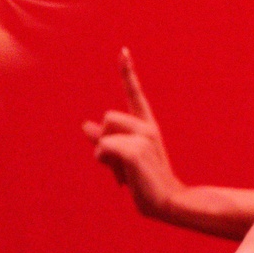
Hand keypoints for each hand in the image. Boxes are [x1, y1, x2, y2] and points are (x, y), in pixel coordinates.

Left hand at [81, 48, 183, 219]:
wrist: (169, 201)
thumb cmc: (146, 181)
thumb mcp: (123, 158)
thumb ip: (104, 140)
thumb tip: (85, 125)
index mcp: (146, 126)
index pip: (134, 94)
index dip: (127, 72)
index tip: (123, 51)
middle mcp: (147, 127)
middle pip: (107, 118)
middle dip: (105, 141)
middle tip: (120, 165)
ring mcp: (144, 137)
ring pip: (104, 135)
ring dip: (104, 156)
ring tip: (123, 173)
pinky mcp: (136, 150)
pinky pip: (104, 149)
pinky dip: (107, 163)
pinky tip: (123, 178)